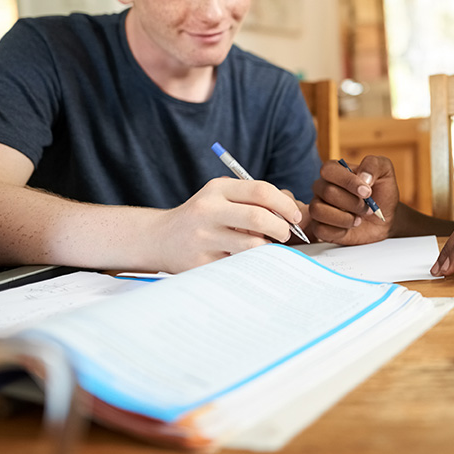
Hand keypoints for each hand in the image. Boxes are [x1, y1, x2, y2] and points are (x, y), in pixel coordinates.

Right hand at [148, 177, 303, 271]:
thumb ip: (251, 200)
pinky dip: (251, 263)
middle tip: (285, 234)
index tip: (294, 216)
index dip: (284, 204)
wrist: (158, 238)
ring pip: (252, 246)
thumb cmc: (201, 217)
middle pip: (259, 218)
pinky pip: (239, 265)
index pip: (261, 191)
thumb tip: (293, 213)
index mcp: (217, 189)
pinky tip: (248, 260)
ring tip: (266, 247)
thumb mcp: (219, 197)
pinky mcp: (201, 263)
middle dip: (281, 228)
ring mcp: (203, 238)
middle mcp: (208, 211)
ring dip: (268, 248)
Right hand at [308, 156, 397, 244]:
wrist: (385, 218)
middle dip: (353, 203)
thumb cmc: (381, 192)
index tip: (367, 192)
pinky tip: (350, 227)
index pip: (329, 170)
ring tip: (359, 219)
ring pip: (318, 210)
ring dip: (344, 218)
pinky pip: (320, 229)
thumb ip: (373, 164)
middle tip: (368, 208)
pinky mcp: (320, 227)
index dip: (348, 181)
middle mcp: (323, 188)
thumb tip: (363, 177)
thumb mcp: (384, 171)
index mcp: (334, 171)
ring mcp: (319, 207)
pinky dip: (339, 231)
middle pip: (327, 192)